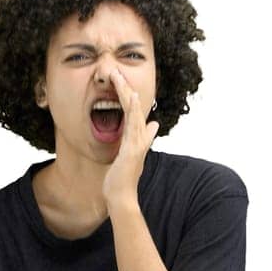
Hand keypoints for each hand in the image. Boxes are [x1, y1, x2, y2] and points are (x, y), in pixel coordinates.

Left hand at [101, 65, 158, 209]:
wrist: (122, 197)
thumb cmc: (122, 180)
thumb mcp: (129, 157)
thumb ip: (141, 141)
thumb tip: (153, 125)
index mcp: (136, 140)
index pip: (133, 115)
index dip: (129, 99)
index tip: (123, 83)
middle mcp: (139, 139)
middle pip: (134, 110)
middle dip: (126, 91)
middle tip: (118, 72)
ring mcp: (136, 144)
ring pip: (134, 114)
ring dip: (129, 95)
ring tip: (123, 79)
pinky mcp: (132, 149)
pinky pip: (133, 126)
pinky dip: (134, 111)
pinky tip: (132, 98)